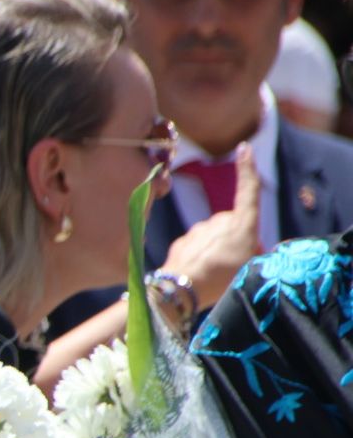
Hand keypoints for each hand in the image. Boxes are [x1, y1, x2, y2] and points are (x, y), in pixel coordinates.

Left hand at [160, 142, 261, 308]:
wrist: (183, 288)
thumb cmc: (223, 279)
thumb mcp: (251, 266)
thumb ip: (254, 250)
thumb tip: (251, 244)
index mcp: (241, 224)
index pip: (248, 191)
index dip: (247, 170)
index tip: (244, 148)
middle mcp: (219, 222)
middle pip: (232, 225)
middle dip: (236, 239)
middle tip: (236, 264)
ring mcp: (199, 229)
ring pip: (213, 235)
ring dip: (217, 249)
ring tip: (216, 272)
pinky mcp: (184, 239)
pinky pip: (197, 245)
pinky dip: (200, 255)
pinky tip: (200, 271)